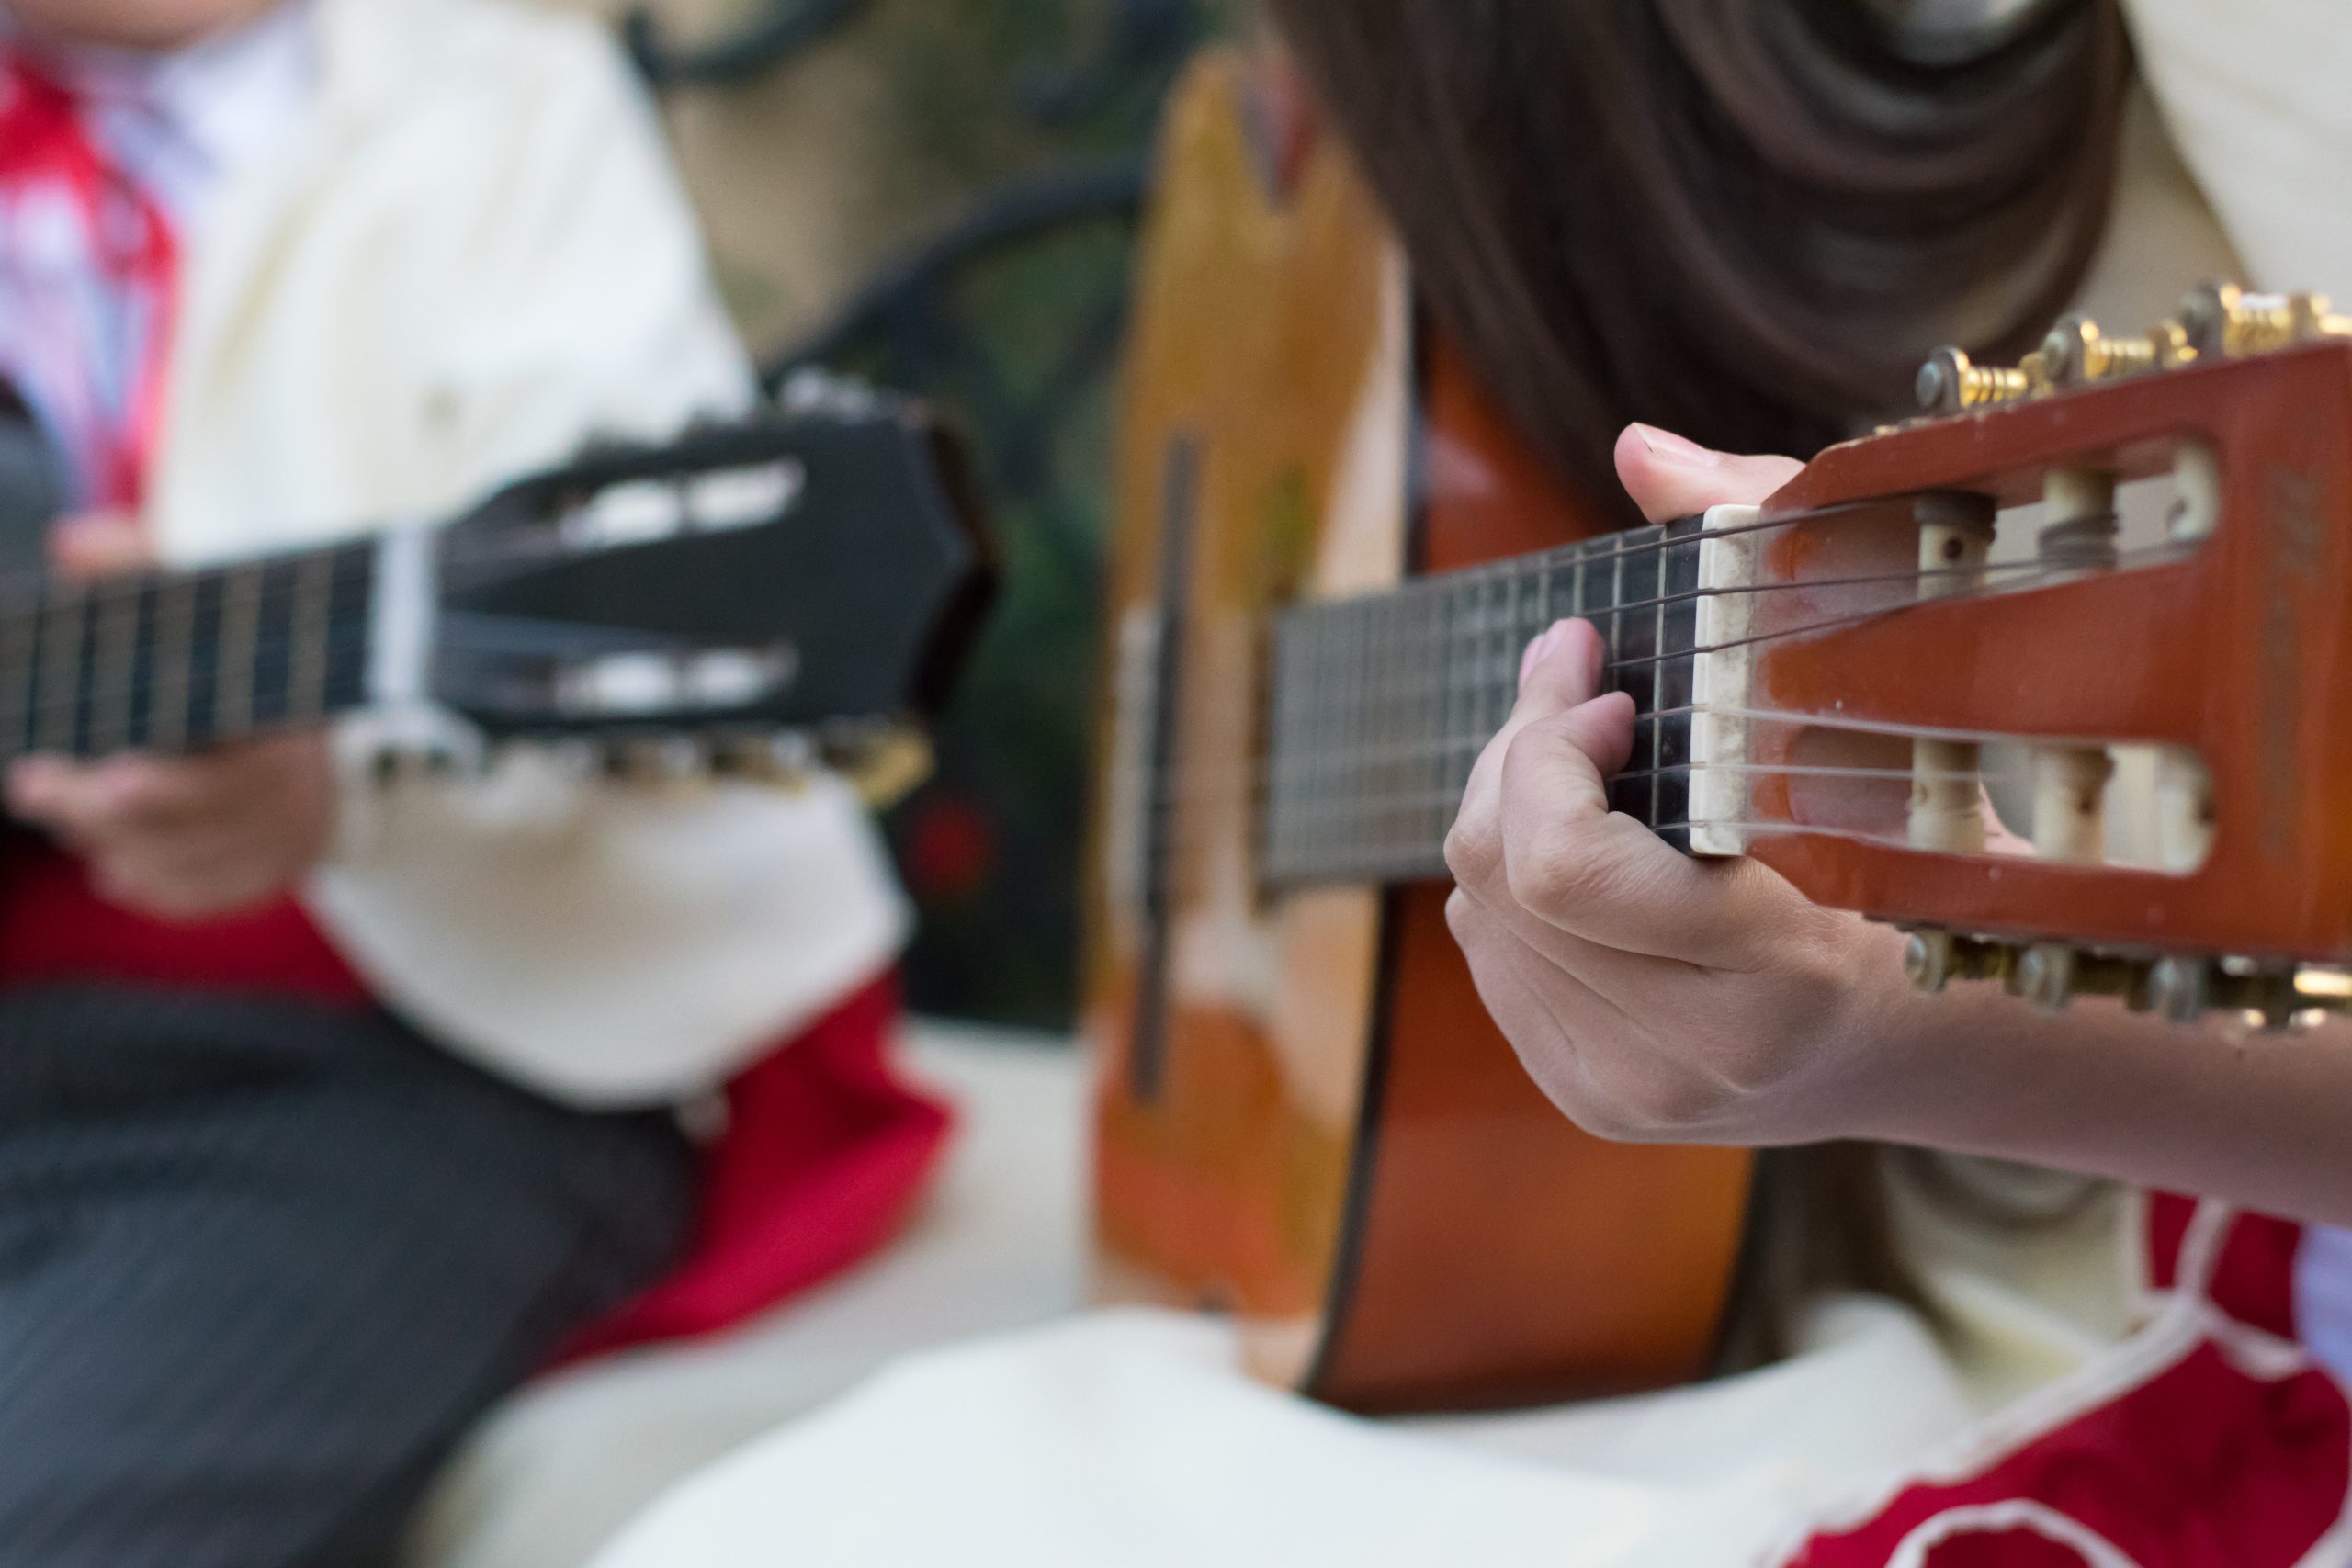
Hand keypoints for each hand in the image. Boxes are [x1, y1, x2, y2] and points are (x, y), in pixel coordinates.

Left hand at [0, 511, 336, 921]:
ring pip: (192, 861)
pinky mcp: (276, 869)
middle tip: (32, 788)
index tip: (104, 780)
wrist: (328, 723)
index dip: (165, 785)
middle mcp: (297, 784)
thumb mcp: (204, 596)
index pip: (230, 767)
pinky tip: (112, 869)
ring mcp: (290, 833)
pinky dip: (155, 886)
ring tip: (67, 820)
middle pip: (197, 819)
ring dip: (118, 845)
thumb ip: (139, 565)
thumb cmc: (239, 650)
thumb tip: (70, 545)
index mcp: (285, 719)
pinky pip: (207, 895)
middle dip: (107, 811)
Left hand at [1442, 424, 1917, 1146]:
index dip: (1546, 749)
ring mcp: (1633, 1090)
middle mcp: (1694, 1052)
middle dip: (1518, 755)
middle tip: (1580, 690)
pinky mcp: (1590, 1099)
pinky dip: (1512, 881)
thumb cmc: (1930, 832)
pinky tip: (1588, 844)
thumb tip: (1638, 449)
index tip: (1602, 679)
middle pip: (1498, 876)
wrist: (1950, 1032)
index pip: (1564, 867)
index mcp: (1782, 968)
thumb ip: (1768, 544)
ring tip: (1589, 760)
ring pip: (1476, 914)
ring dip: (1510, 811)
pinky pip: (1488, 956)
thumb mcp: (1882, 679)